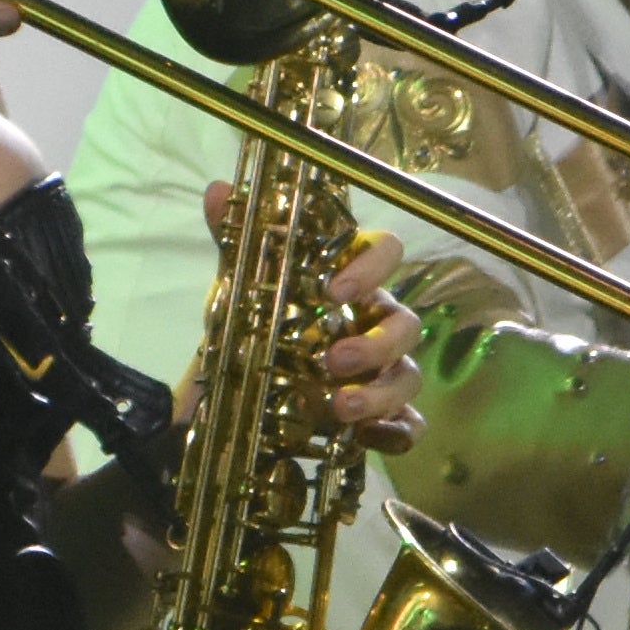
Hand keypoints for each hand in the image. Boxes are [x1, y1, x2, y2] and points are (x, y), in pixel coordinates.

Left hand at [211, 184, 422, 449]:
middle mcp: (376, 323)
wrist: (233, 397)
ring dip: (380, 392)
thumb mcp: (239, 289)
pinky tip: (365, 439)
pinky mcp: (381, 417)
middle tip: (333, 361)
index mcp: (351, 283)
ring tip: (338, 409)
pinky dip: (395, 432)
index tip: (334, 288)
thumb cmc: (253, 330)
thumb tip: (219, 190)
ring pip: (410, 375)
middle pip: (407, 323)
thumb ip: (236, 242)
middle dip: (375, 343)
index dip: (372, 266)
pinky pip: (409, 425)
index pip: (385, 253)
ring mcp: (383, 372)